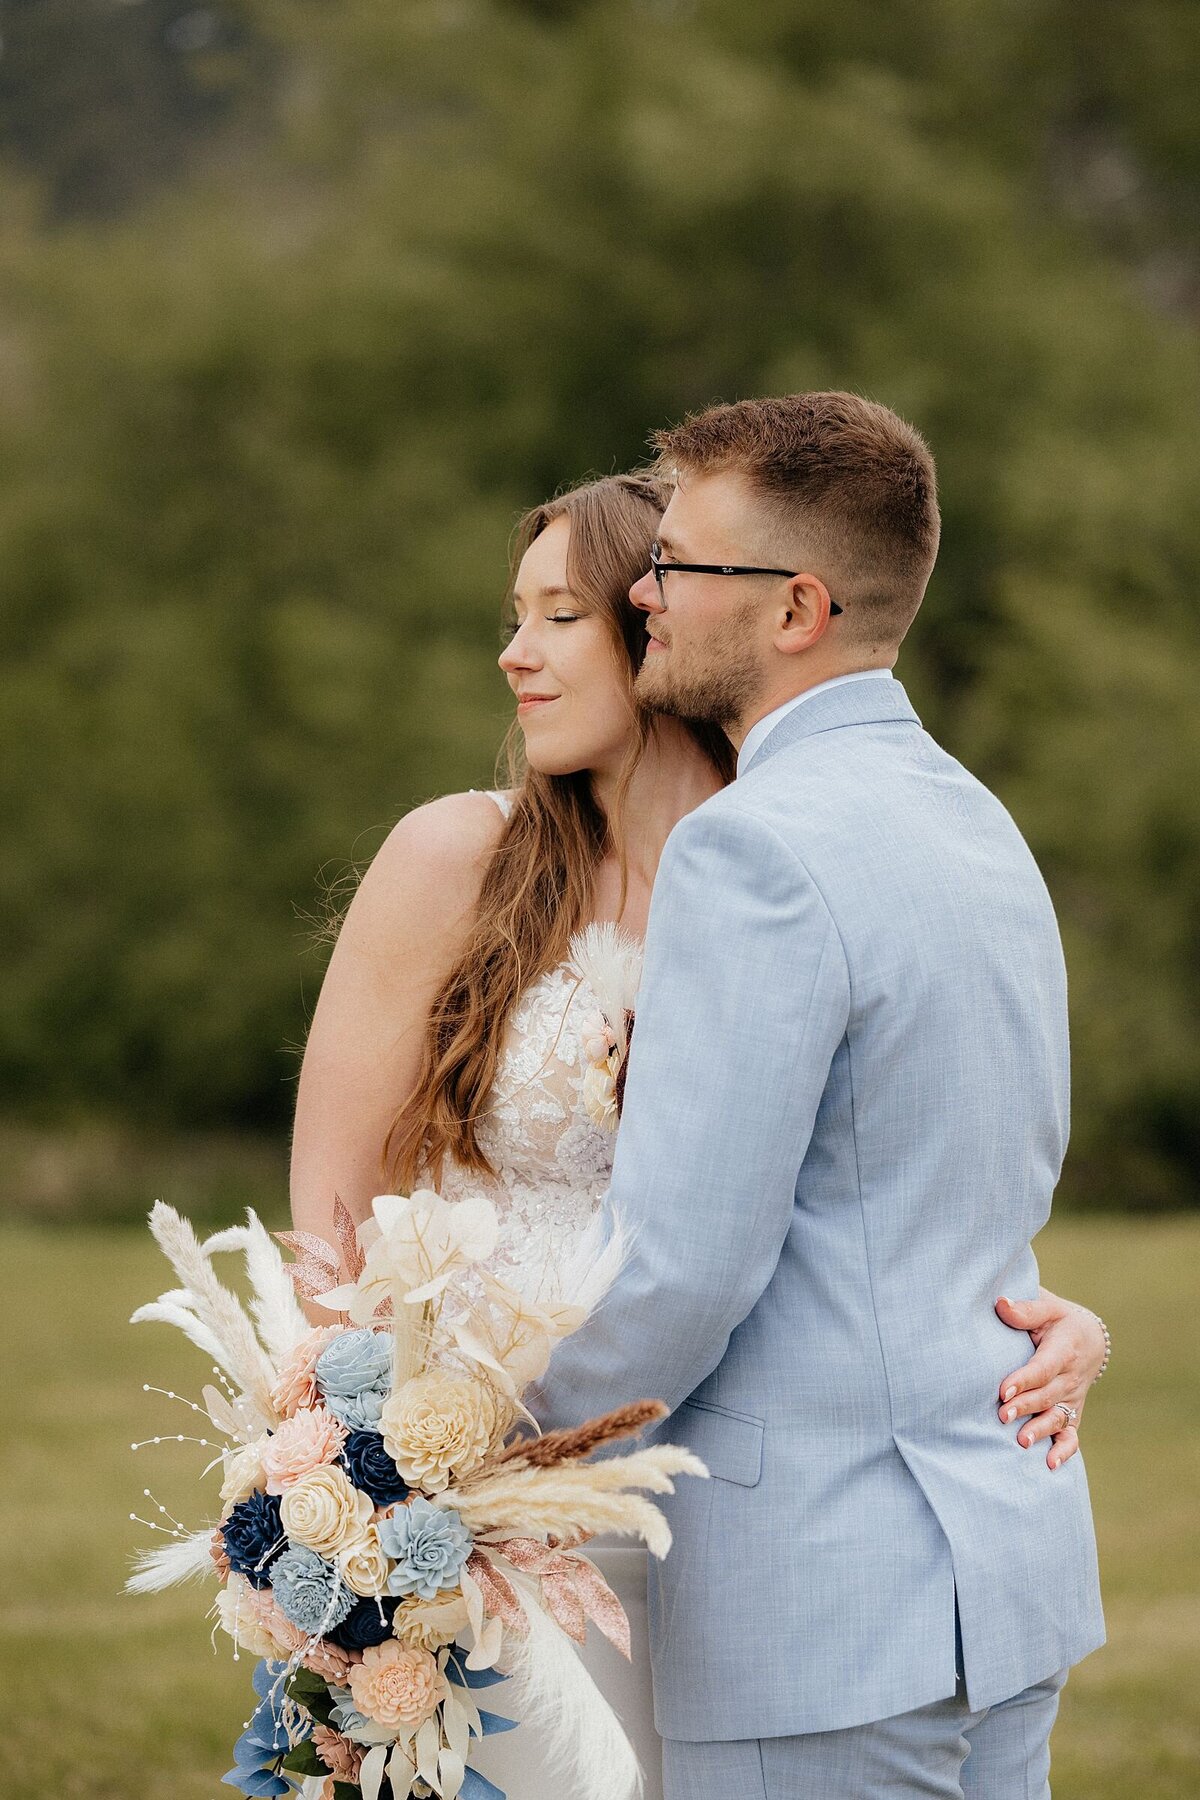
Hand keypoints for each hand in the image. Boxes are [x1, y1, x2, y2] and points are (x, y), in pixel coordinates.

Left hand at [994, 1289, 1106, 1469]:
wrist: (1089, 1338)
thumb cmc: (1058, 1320)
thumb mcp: (1047, 1307)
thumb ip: (1025, 1310)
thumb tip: (1000, 1303)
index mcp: (1064, 1349)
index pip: (1043, 1368)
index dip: (1024, 1380)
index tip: (1003, 1390)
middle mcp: (1071, 1377)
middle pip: (1047, 1396)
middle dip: (1025, 1407)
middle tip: (1001, 1416)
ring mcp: (1073, 1398)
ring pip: (1057, 1417)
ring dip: (1040, 1430)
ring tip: (1021, 1441)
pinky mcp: (1072, 1412)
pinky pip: (1071, 1435)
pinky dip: (1063, 1451)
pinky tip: (1050, 1464)